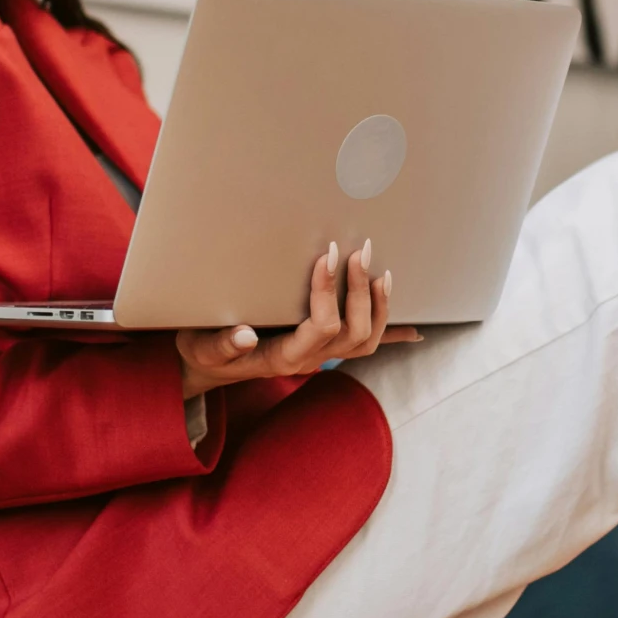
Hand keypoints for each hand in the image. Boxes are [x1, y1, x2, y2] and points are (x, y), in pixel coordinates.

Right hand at [175, 240, 419, 396]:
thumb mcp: (201, 347)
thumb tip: (245, 336)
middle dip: (360, 290)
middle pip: (352, 332)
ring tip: (382, 272)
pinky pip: (365, 345)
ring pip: (366, 340)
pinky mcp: (324, 347)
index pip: (320, 327)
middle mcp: (309, 360)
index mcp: (283, 358)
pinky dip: (392, 334)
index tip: (327, 255)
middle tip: (359, 250)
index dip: (328, 293)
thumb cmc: (203, 351)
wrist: (208, 367)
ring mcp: (320, 355)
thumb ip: (220, 345)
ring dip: (379, 307)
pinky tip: (416, 329)